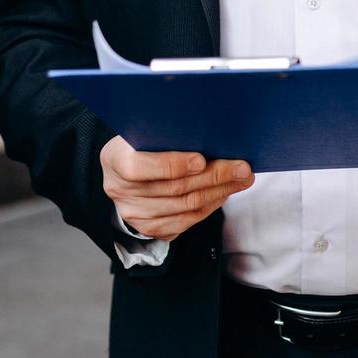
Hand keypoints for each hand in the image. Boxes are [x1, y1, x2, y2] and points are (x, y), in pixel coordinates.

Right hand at [100, 136, 253, 241]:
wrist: (126, 168)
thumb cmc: (143, 141)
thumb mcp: (146, 129)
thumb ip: (169, 131)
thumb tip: (210, 129)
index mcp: (114, 160)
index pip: (139, 168)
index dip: (172, 165)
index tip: (201, 159)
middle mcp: (119, 191)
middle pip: (173, 189)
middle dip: (214, 177)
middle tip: (242, 167)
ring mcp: (134, 214)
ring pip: (185, 208)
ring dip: (219, 192)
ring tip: (242, 179)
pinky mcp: (149, 228)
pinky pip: (186, 222)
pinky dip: (210, 206)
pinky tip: (225, 192)